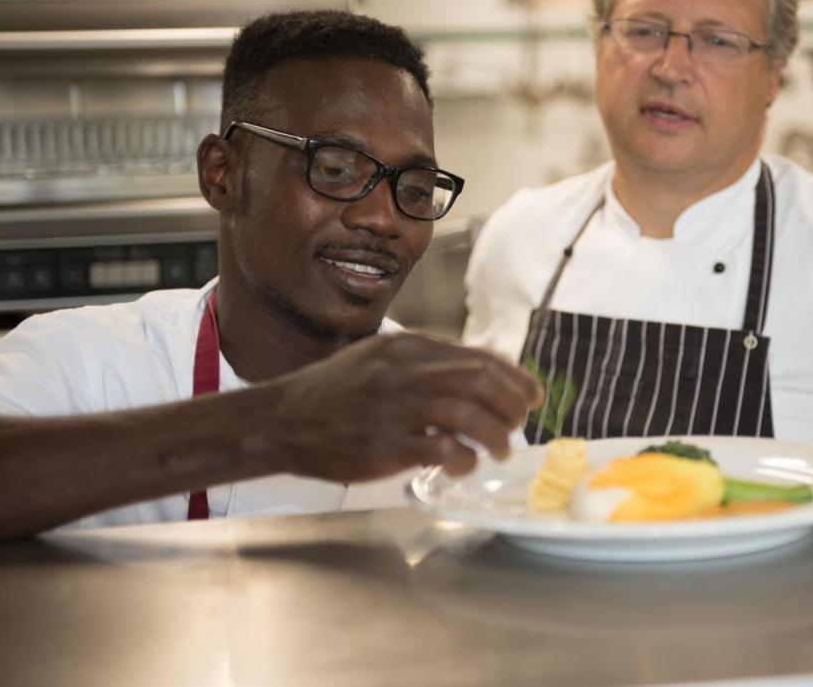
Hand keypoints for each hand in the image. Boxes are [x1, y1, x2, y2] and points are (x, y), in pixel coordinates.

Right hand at [269, 333, 542, 481]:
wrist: (280, 419)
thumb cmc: (335, 394)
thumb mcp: (381, 361)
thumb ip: (427, 365)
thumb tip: (481, 378)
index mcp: (408, 348)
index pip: (478, 358)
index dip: (515, 378)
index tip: (532, 396)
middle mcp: (404, 371)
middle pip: (481, 381)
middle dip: (512, 404)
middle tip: (521, 424)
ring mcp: (393, 407)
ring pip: (468, 413)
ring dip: (496, 434)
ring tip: (501, 450)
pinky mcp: (383, 444)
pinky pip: (440, 447)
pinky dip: (463, 457)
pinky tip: (463, 465)